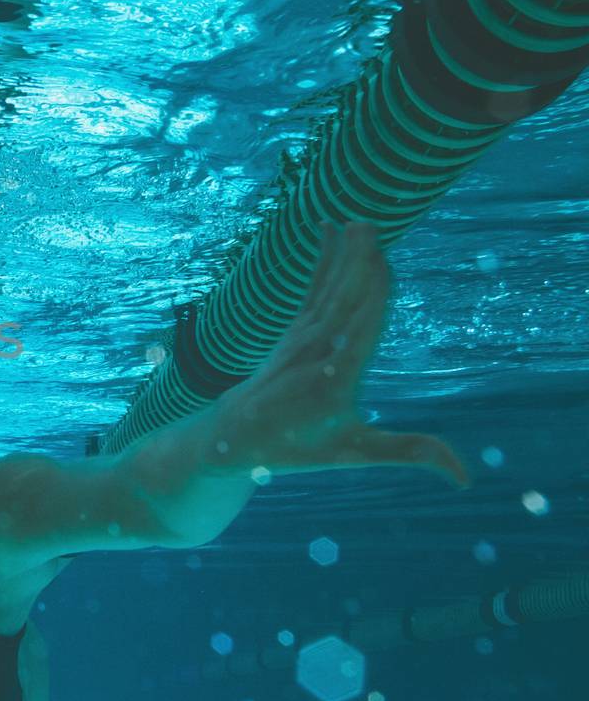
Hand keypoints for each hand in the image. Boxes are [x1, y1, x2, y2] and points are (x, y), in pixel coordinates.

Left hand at [211, 222, 468, 486]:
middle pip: (342, 300)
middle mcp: (314, 352)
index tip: (383, 263)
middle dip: (356, 264)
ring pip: (328, 289)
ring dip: (343, 254)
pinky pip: (311, 288)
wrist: (234, 435)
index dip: (372, 296)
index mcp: (334, 379)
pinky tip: (327, 227)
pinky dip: (320, 258)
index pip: (358, 331)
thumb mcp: (353, 454)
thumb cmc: (296, 448)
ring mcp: (301, 337)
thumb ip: (409, 453)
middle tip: (369, 225)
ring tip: (358, 221)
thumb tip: (466, 478)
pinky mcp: (294, 329)